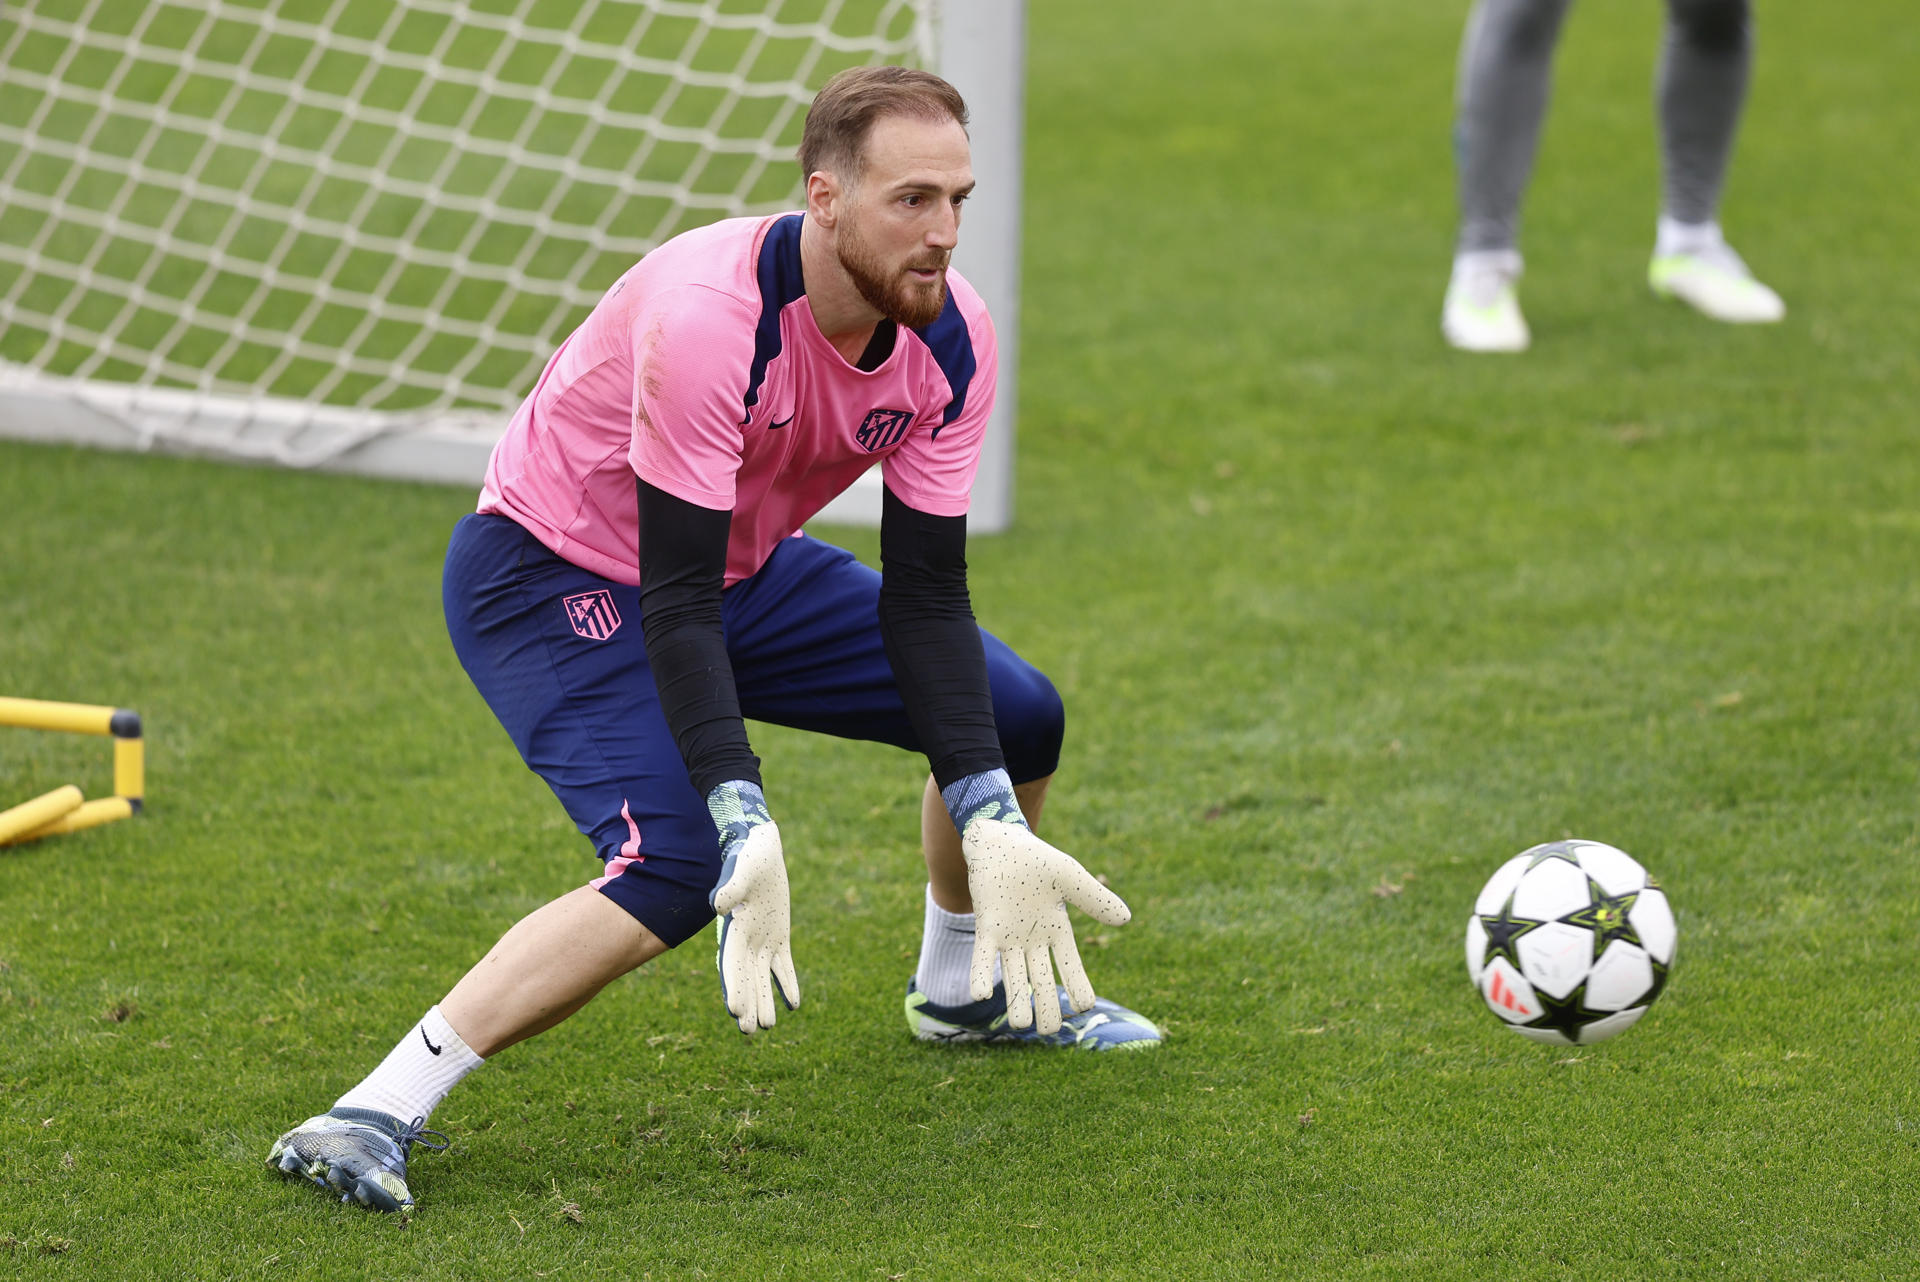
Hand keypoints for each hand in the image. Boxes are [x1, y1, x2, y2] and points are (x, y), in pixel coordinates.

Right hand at [707, 782, 798, 1034]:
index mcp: (734, 927)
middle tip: (749, 1032)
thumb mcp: (741, 870)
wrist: (758, 846)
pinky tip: (794, 1004)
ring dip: (764, 999)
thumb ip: (731, 888)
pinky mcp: (779, 934)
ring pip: (763, 976)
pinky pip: (783, 964)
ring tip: (765, 1028)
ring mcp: (762, 938)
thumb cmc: (747, 855)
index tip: (735, 1010)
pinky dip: (787, 983)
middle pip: (745, 977)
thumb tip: (718, 905)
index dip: (734, 987)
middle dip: (747, 1003)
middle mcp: (745, 938)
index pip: (732, 964)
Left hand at [960, 818, 1130, 1035]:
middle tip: (1051, 1030)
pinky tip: (981, 995)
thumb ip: (1094, 899)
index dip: (1079, 986)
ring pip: (1014, 976)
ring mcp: (1008, 937)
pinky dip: (981, 975)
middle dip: (1048, 1005)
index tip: (1086, 1006)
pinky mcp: (986, 929)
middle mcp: (1033, 940)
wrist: (1000, 840)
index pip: (1071, 965)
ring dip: (1018, 1000)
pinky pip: (983, 957)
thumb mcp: (1070, 877)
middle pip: (1043, 979)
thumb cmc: (1036, 858)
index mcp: (1057, 930)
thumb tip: (1126, 919)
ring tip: (1023, 1026)